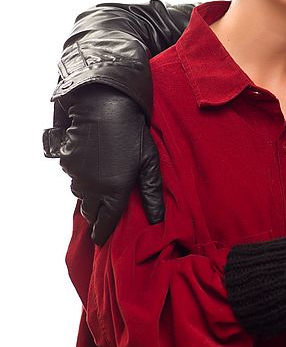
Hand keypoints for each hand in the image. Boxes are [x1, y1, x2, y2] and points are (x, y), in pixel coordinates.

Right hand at [58, 84, 163, 243]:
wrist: (103, 107)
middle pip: (91, 212)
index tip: (101, 240)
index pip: (105, 222)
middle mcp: (93, 187)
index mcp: (115, 191)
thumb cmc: (133, 134)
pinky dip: (82, 176)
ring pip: (81, 195)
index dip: (102, 233)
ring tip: (103, 183)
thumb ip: (152, 193)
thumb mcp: (149, 163)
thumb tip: (157, 219)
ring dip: (90, 194)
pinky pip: (73, 177)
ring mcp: (77, 175)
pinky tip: (94, 164)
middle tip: (105, 211)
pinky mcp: (66, 162)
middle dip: (97, 213)